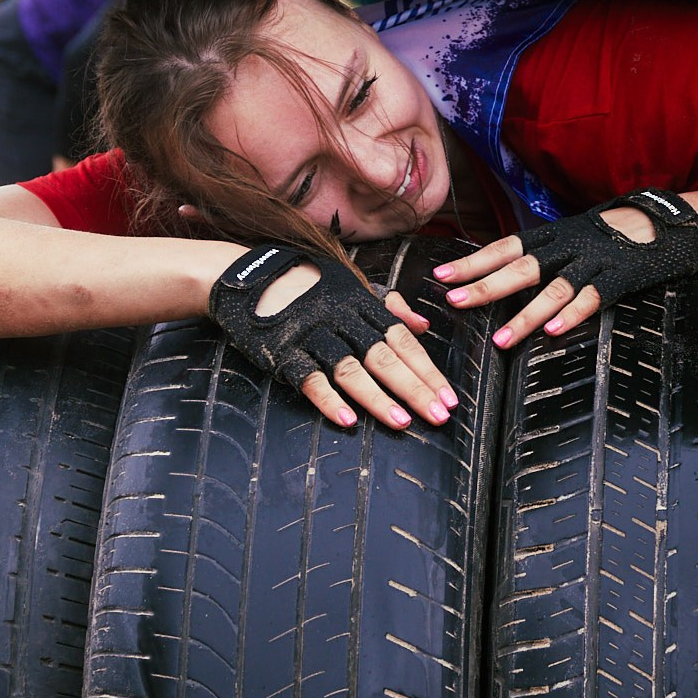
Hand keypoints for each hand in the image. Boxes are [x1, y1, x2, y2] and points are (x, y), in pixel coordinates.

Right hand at [208, 245, 458, 431]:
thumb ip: (389, 305)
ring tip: (402, 423)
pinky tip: (348, 421)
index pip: (403, 340)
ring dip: (378, 398)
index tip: (451, 397)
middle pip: (385, 357)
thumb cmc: (307, 284)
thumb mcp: (351, 284)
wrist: (246, 274)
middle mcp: (341, 319)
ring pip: (351, 369)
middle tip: (440, 415)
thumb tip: (424, 325)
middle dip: (415, 388)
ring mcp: (311, 336)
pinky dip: (328, 399)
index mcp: (361, 304)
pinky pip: (308, 378)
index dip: (428, 369)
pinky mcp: (283, 352)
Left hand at [432, 189, 697, 348]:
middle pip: (520, 267)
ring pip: (553, 289)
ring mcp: (595, 261)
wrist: (668, 222)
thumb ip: (544, 252)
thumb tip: (502, 271)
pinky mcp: (620, 277)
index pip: (504, 247)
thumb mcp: (574, 235)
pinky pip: (592, 298)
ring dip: (525, 316)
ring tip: (501, 340)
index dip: (473, 261)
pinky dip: (571, 315)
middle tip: (455, 302)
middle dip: (485, 286)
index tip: (441, 276)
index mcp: (553, 235)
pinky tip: (552, 332)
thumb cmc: (614, 233)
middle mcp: (568, 246)